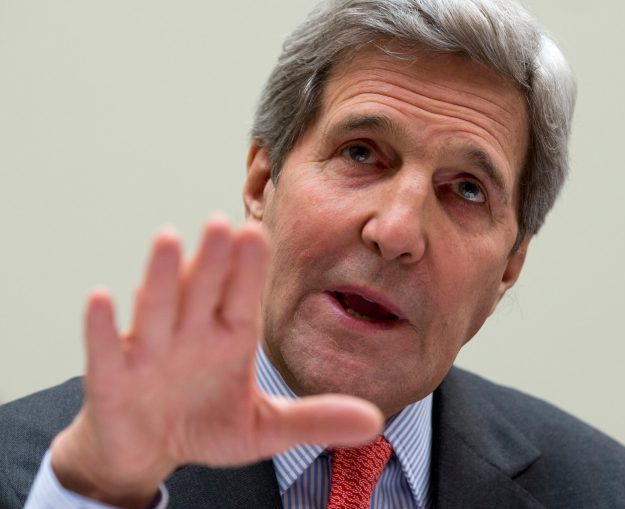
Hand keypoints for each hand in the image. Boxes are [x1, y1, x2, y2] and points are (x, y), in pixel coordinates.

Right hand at [50, 216, 382, 507]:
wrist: (148, 450)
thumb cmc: (205, 425)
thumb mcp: (265, 428)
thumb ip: (316, 419)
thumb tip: (375, 419)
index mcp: (229, 339)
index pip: (242, 299)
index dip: (250, 270)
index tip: (260, 235)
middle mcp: (190, 335)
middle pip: (202, 292)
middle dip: (213, 261)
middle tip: (224, 222)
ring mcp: (149, 352)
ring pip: (157, 309)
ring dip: (162, 277)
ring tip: (169, 240)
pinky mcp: (111, 377)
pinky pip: (105, 350)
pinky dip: (101, 327)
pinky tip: (101, 298)